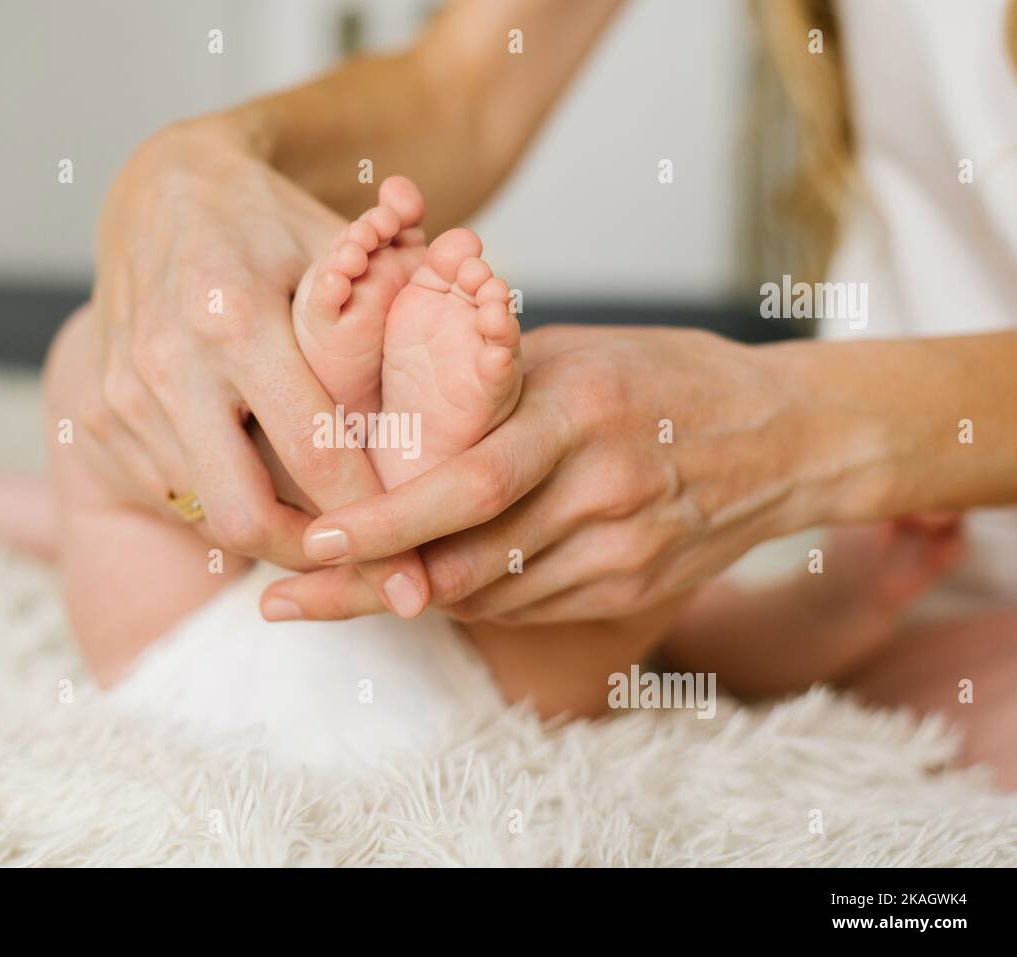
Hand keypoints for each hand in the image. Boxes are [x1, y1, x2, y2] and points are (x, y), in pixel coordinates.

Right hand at [82, 119, 431, 616]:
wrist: (153, 193)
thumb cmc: (263, 220)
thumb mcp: (336, 246)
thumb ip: (399, 310)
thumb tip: (481, 367)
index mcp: (235, 317)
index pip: (317, 453)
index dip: (372, 515)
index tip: (414, 557)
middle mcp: (169, 364)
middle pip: (247, 516)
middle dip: (314, 557)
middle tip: (363, 568)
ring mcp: (122, 397)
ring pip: (208, 517)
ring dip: (270, 531)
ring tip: (325, 527)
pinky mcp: (96, 419)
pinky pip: (176, 495)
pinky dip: (224, 501)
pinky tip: (263, 478)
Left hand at [262, 324, 819, 621]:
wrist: (789, 438)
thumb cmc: (665, 375)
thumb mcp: (577, 350)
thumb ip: (488, 384)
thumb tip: (387, 409)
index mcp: (578, 411)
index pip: (464, 482)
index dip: (381, 522)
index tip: (305, 541)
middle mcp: (602, 488)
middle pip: (464, 559)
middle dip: (364, 587)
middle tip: (283, 600)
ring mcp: (622, 549)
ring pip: (488, 596)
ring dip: (404, 600)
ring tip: (325, 598)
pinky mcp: (631, 589)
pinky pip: (526, 607)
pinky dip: (464, 601)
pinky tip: (415, 591)